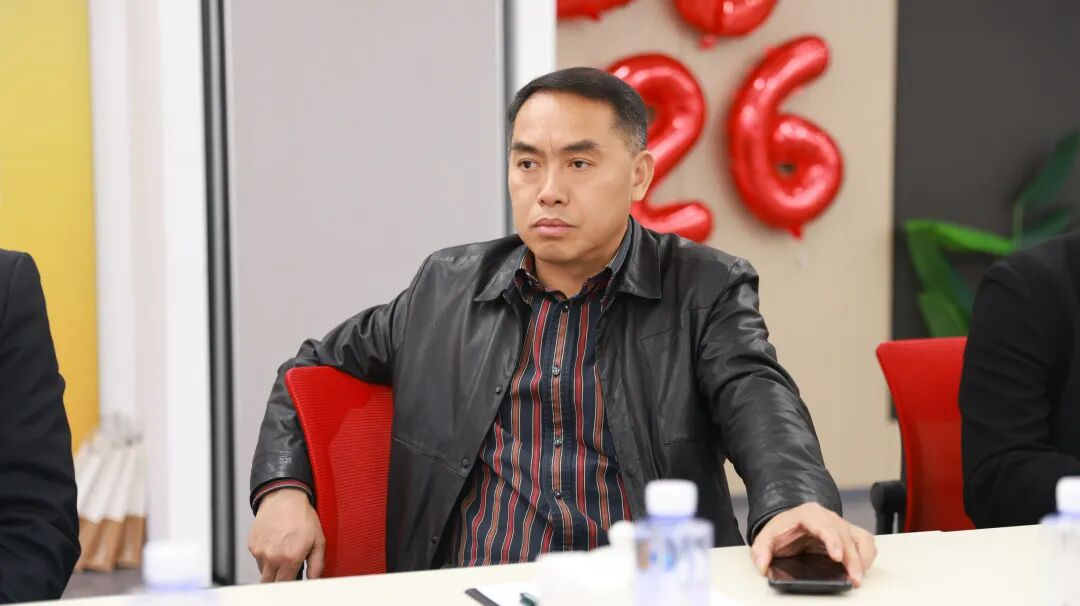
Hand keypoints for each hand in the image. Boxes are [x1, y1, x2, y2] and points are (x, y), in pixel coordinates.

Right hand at [248, 488, 325, 581]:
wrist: (284, 498)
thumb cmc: (302, 516)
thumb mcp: (318, 541)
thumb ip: (317, 564)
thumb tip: (314, 578)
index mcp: (290, 558)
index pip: (285, 585)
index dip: (290, 583)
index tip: (294, 578)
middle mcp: (272, 557)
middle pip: (270, 583)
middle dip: (279, 579)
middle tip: (288, 568)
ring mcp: (260, 551)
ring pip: (263, 571)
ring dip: (272, 567)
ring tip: (282, 551)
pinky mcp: (252, 545)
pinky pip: (257, 558)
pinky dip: (265, 555)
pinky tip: (275, 543)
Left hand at [750, 502, 875, 586]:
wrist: (790, 526)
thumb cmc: (782, 531)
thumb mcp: (766, 537)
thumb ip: (760, 550)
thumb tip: (762, 564)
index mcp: (809, 514)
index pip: (824, 526)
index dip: (833, 541)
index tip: (837, 557)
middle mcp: (828, 517)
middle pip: (845, 536)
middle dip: (852, 558)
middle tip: (853, 577)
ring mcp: (841, 525)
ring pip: (860, 538)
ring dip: (862, 558)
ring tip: (858, 576)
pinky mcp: (849, 534)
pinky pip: (865, 542)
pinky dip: (867, 555)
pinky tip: (862, 568)